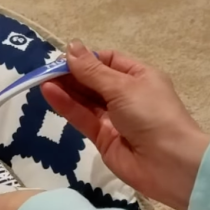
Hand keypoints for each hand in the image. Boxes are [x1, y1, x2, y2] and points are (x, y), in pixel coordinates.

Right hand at [41, 40, 209, 209]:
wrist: (168, 163)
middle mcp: (127, 95)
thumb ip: (92, 71)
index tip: (63, 57)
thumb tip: (71, 46)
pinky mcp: (102, 138)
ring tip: (41, 79)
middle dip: (72, 74)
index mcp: (140, 77)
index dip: (86, 58)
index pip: (108, 61)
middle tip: (45, 69)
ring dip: (65, 89)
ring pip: (85, 99)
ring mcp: (114, 118)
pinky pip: (82, 118)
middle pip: (94, 80)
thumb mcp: (122, 86)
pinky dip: (66, 106)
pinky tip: (49, 93)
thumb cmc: (152, 115)